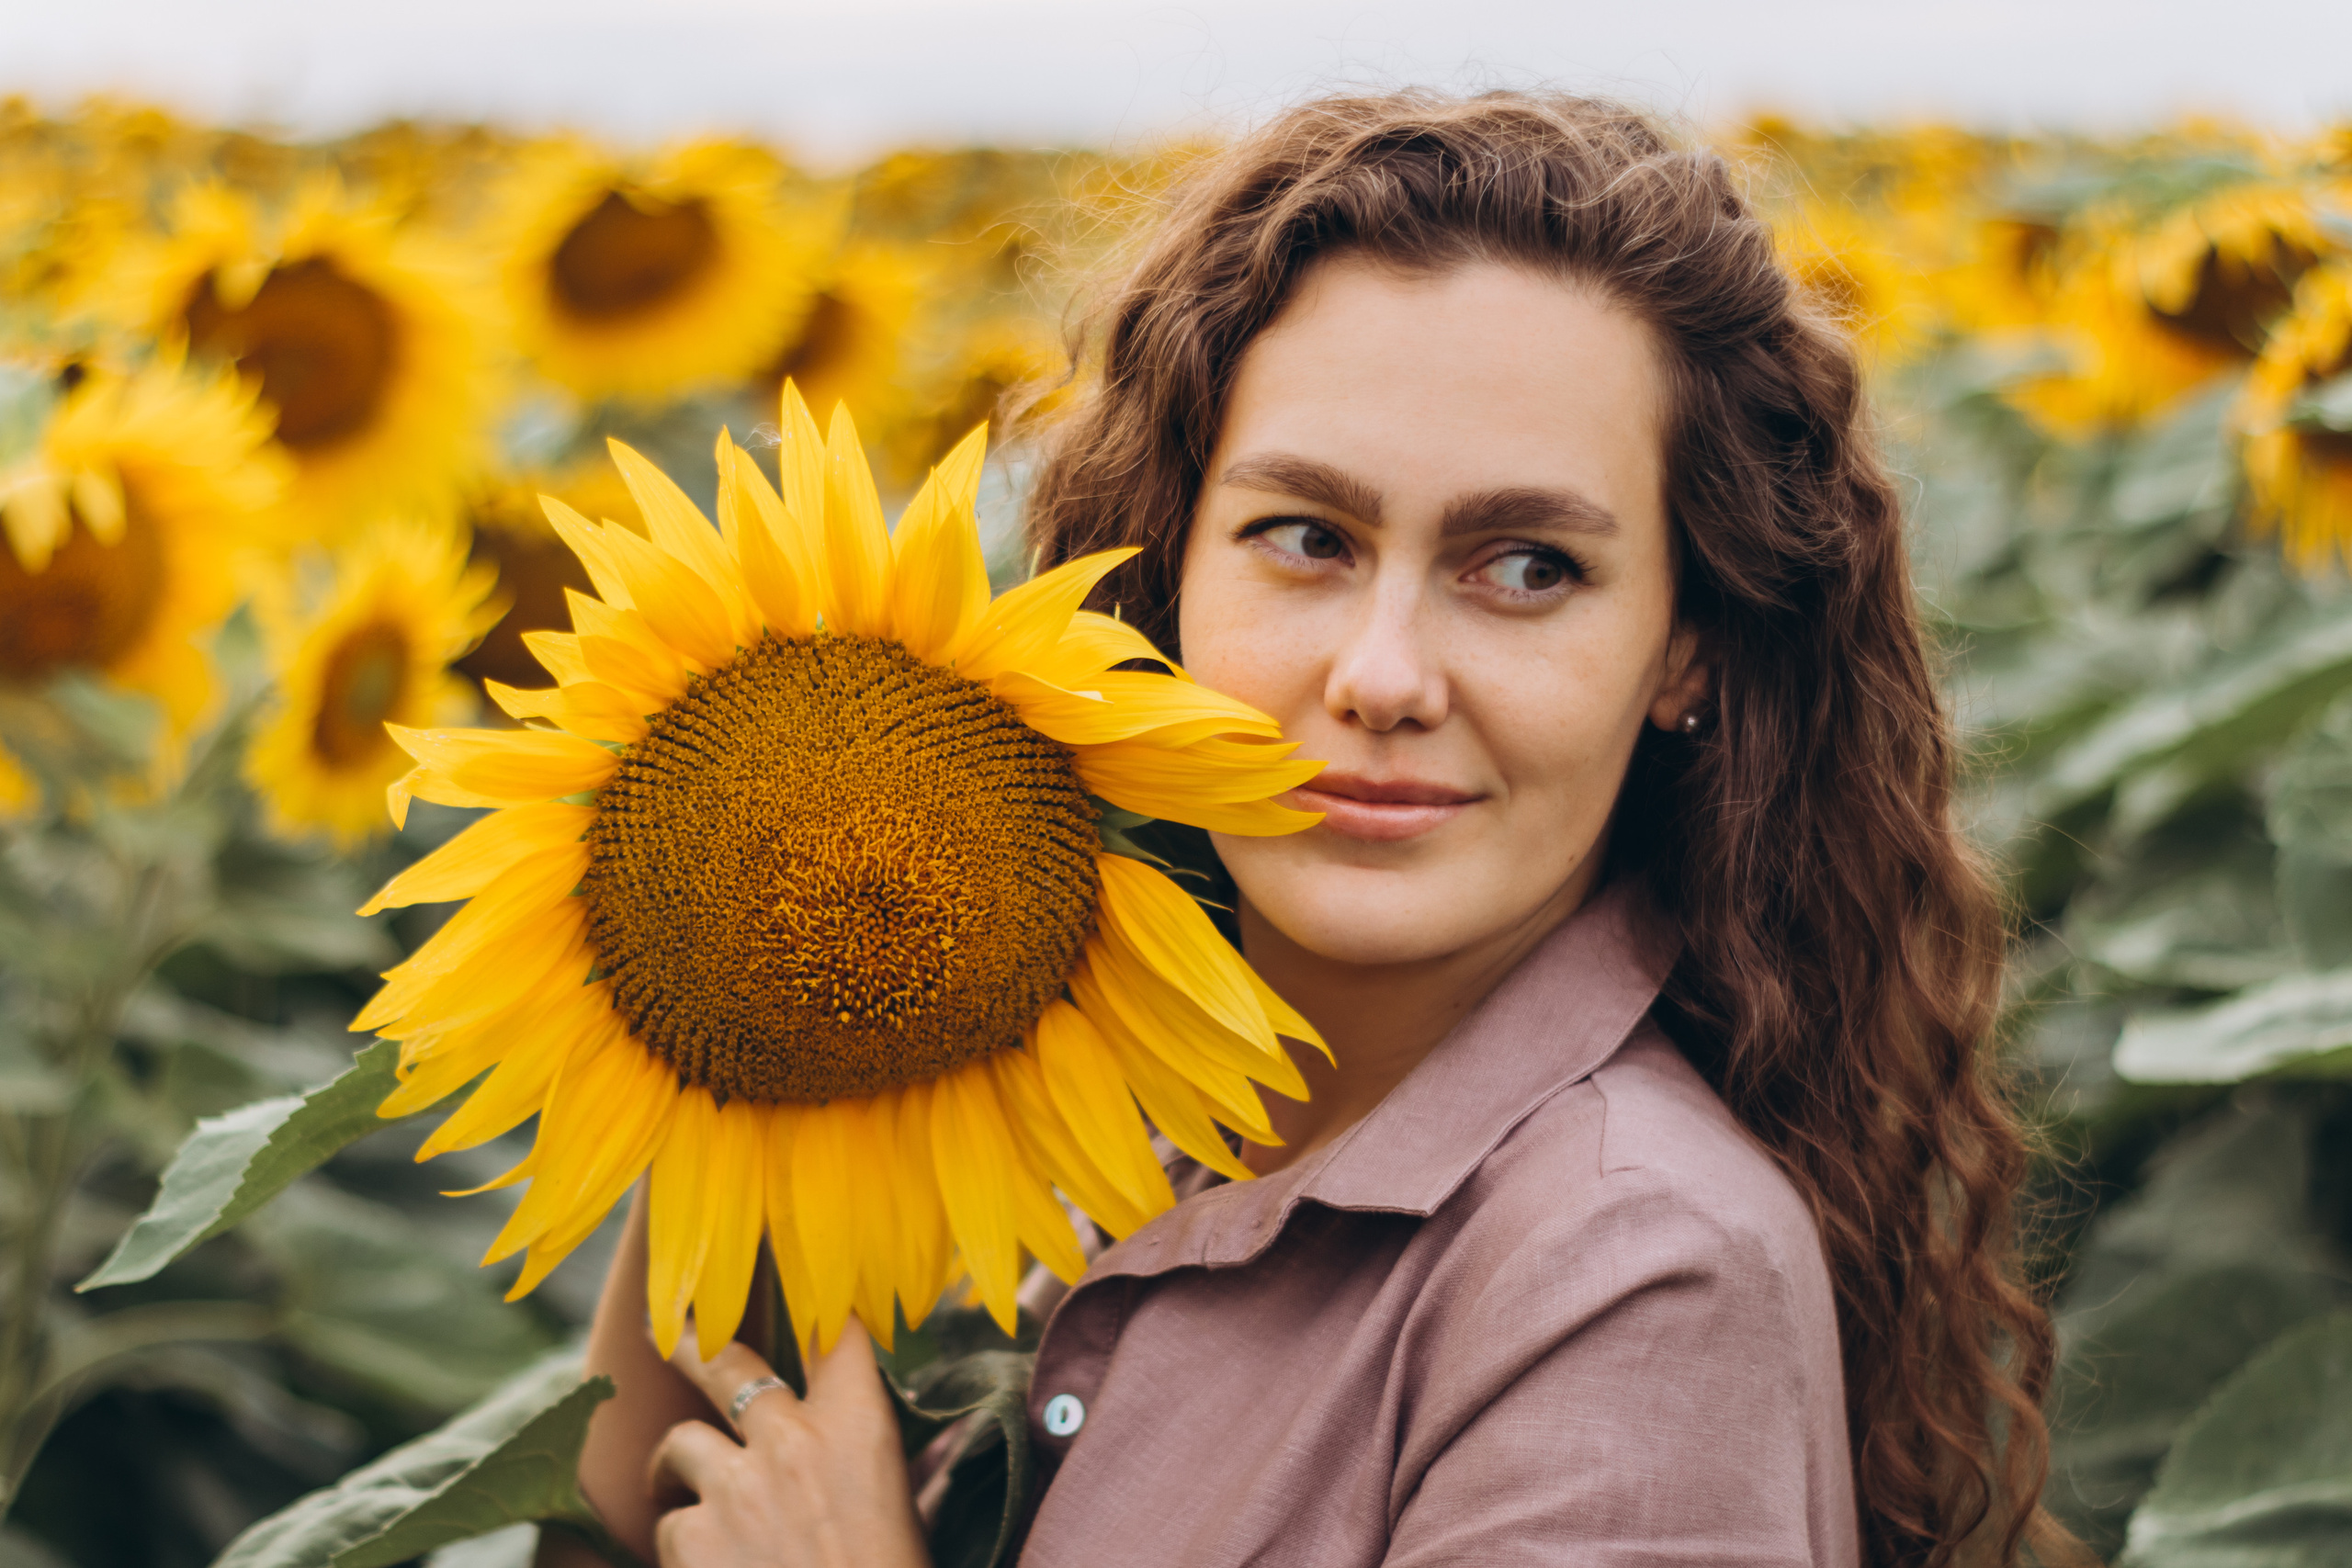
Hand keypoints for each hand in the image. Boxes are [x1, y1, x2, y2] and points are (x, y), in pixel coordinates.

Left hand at [646, 1321, 928, 1567]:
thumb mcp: (898, 1511)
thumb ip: (856, 1463)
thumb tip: (832, 1441)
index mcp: (860, 1429)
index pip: (835, 1332)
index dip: (815, 1300)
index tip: (794, 1276)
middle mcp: (793, 1441)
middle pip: (729, 1362)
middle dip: (693, 1340)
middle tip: (665, 1325)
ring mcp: (735, 1487)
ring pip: (681, 1444)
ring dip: (678, 1469)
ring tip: (671, 1487)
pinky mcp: (691, 1540)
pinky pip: (669, 1524)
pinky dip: (680, 1544)